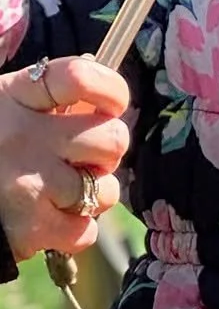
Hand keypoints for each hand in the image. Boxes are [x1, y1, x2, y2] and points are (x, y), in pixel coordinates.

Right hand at [0, 57, 130, 262]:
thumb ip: (44, 95)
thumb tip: (95, 87)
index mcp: (15, 96)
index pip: (82, 77)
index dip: (112, 90)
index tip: (112, 104)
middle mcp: (24, 135)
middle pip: (111, 139)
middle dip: (107, 152)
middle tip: (82, 159)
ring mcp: (29, 182)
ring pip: (106, 190)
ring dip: (94, 195)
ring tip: (61, 192)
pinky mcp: (30, 226)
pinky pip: (85, 230)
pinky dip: (74, 231)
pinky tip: (49, 219)